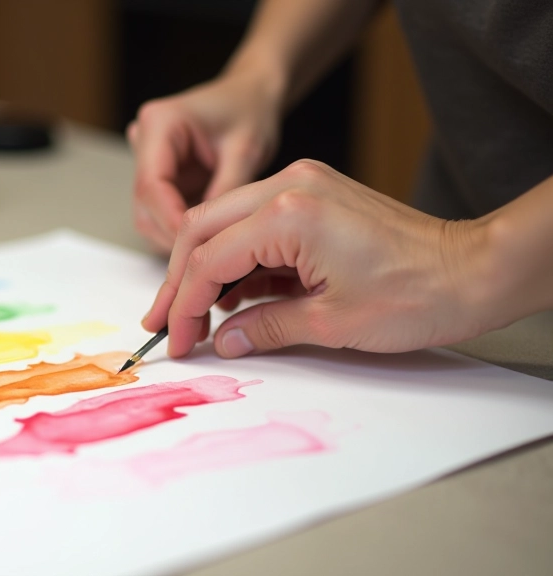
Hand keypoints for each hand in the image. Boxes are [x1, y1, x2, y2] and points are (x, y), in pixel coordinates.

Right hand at [128, 71, 283, 253]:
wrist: (251, 97)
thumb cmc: (250, 111)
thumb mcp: (246, 150)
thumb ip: (226, 191)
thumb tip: (211, 236)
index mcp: (160, 124)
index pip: (151, 185)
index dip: (171, 220)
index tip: (197, 246)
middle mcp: (145, 142)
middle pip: (144, 205)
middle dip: (173, 233)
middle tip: (210, 253)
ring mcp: (149, 163)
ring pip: (149, 215)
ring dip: (176, 235)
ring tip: (215, 243)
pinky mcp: (160, 179)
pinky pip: (162, 214)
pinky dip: (182, 230)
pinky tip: (210, 233)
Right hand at [142, 159, 491, 358]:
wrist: (472, 269)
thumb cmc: (416, 294)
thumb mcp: (330, 322)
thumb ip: (263, 327)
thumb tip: (222, 340)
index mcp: (288, 213)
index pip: (209, 258)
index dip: (184, 303)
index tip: (176, 339)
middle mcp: (288, 186)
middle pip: (202, 228)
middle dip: (179, 280)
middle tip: (163, 322)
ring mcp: (301, 185)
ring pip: (223, 221)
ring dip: (205, 267)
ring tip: (193, 313)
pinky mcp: (313, 195)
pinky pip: (254, 223)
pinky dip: (238, 258)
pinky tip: (234, 296)